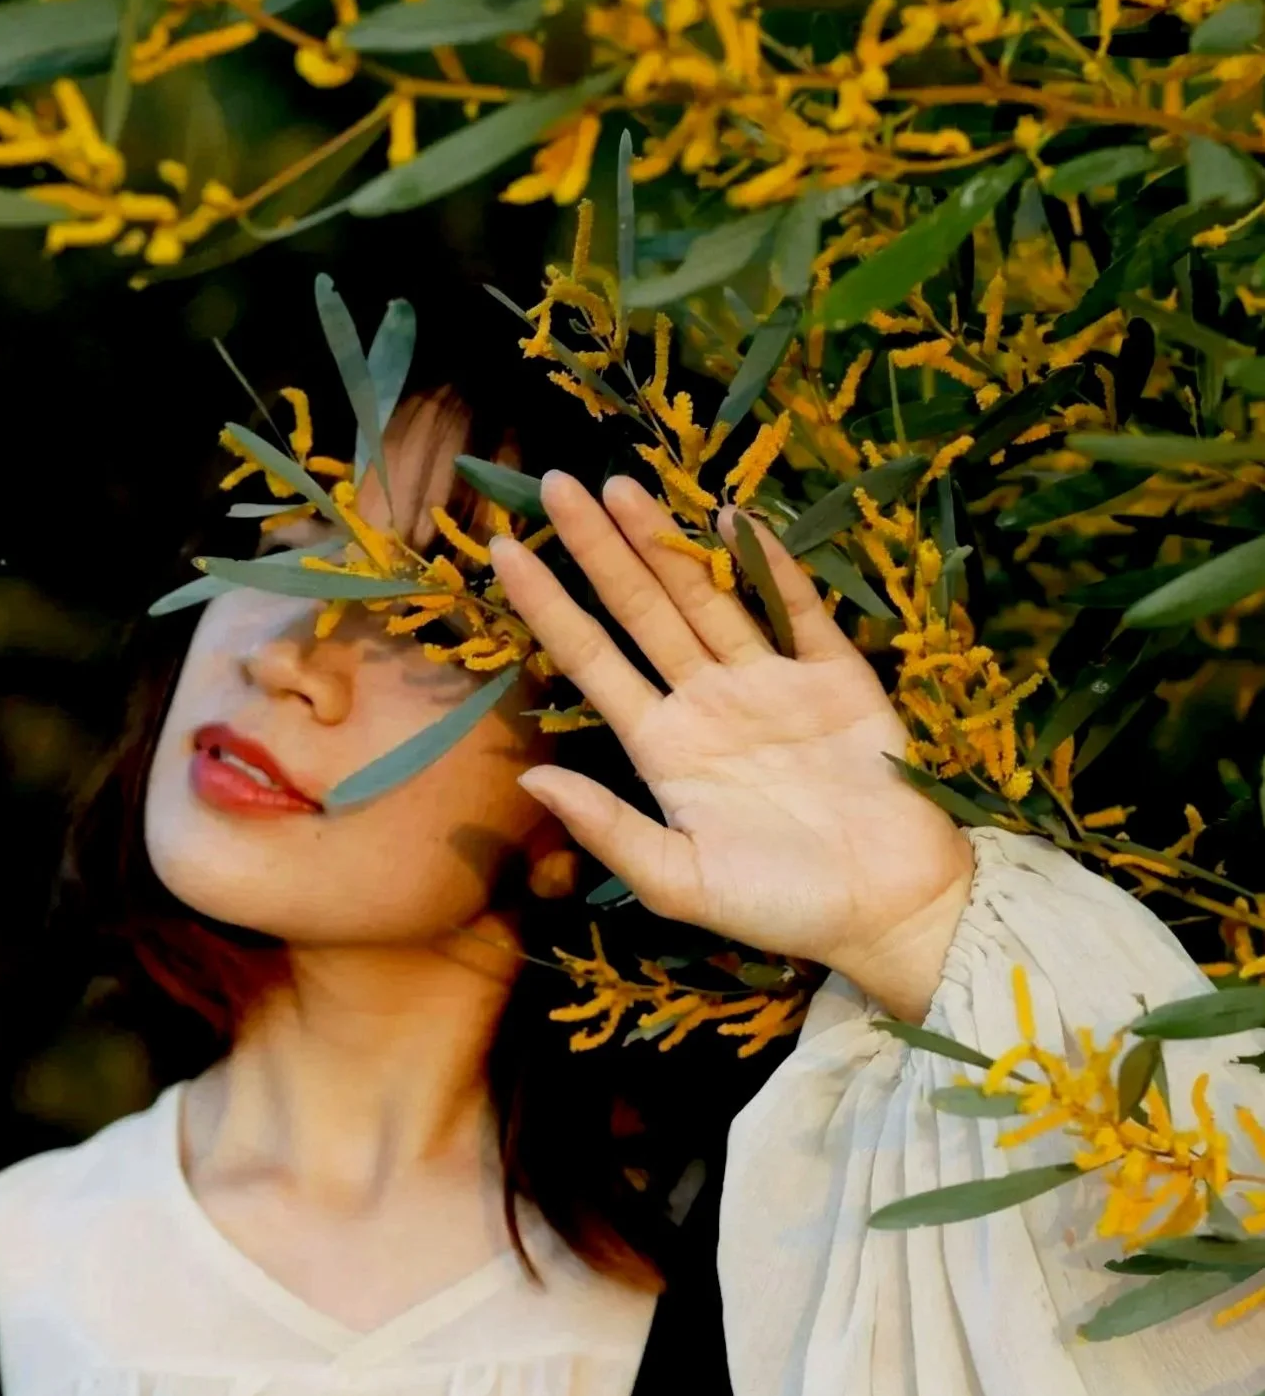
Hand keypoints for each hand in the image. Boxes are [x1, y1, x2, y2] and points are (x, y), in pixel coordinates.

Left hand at [488, 473, 974, 1022]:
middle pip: (640, 609)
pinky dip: (768, 565)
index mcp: (662, 747)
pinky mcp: (835, 675)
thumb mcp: (682, 883)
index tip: (504, 552)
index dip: (548, 606)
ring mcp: (768, 682)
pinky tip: (733, 520)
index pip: (591, 659)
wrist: (892, 911)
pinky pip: (795, 609)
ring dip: (665, 541)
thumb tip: (529, 782)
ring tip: (621, 486)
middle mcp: (706, 701)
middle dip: (598, 548)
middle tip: (555, 484)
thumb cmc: (781, 907)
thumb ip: (609, 830)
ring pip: (704, 595)